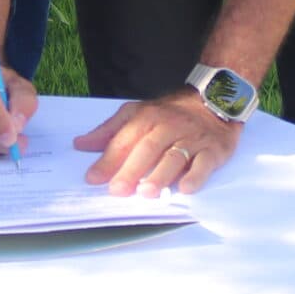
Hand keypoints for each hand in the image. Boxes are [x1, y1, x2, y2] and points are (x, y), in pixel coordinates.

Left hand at [73, 92, 241, 196]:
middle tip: (117, 190)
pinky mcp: (213, 151)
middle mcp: (169, 127)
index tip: (92, 178)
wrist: (213, 101)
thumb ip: (110, 131)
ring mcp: (192, 139)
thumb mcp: (138, 113)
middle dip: (131, 170)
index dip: (108, 159)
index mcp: (148, 117)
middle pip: (148, 148)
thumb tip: (81, 144)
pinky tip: (184, 189)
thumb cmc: (170, 114)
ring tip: (146, 192)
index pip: (125, 139)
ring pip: (175, 156)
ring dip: (160, 175)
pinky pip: (204, 164)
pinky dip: (195, 176)